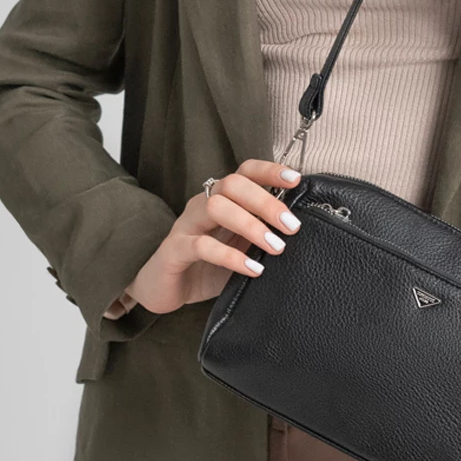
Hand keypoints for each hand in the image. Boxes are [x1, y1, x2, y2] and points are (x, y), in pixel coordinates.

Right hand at [117, 159, 304, 315]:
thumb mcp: (240, 247)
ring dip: (251, 225)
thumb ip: (261, 234)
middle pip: (232, 184)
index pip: (244, 173)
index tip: (296, 179)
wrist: (164, 289)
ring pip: (216, 207)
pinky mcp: (174, 251)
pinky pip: (201, 246)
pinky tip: (253, 268)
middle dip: (266, 201)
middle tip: (291, 226)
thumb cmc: (207, 266)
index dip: (269, 170)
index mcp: (221, 200)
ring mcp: (186, 226)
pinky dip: (231, 256)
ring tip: (276, 247)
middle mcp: (202, 205)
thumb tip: (296, 228)